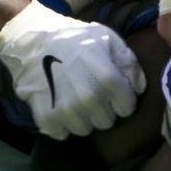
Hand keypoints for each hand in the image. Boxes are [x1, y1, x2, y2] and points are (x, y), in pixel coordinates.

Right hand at [0, 0, 144, 139]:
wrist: (31, 38)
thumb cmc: (72, 37)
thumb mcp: (107, 39)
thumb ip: (128, 63)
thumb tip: (139, 87)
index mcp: (108, 80)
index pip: (127, 108)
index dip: (121, 100)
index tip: (111, 92)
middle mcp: (90, 99)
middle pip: (106, 122)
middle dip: (102, 110)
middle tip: (90, 94)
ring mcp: (67, 111)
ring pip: (84, 130)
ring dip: (81, 118)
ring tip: (73, 99)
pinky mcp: (47, 117)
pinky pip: (62, 133)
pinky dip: (60, 124)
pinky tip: (57, 105)